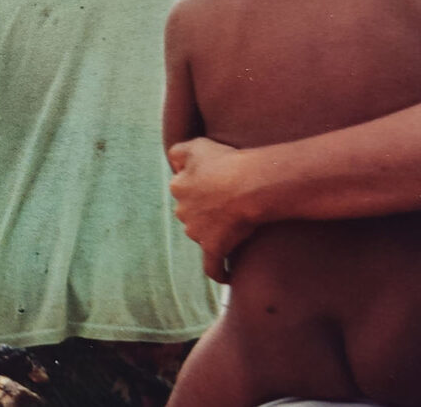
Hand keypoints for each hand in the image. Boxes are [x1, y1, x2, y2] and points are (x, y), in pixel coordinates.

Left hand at [168, 137, 255, 283]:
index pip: (183, 187)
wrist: (247, 186)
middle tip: (226, 205)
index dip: (198, 186)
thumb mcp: (196, 145)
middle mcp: (183, 210)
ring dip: (212, 233)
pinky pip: (212, 265)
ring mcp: (196, 232)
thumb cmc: (226, 162)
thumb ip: (178, 152)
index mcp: (179, 187)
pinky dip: (218, 272)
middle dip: (203, 210)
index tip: (213, 184)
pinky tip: (225, 277)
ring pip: (201, 234)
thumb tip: (173, 164)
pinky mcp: (214, 248)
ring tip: (233, 229)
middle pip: (190, 212)